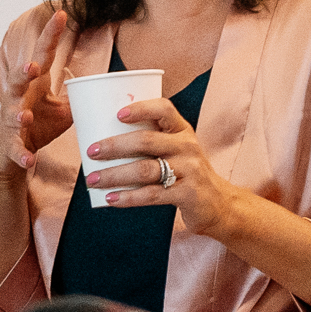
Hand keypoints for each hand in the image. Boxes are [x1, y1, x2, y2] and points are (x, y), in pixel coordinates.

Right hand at [0, 9, 76, 177]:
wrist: (6, 153)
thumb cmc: (36, 125)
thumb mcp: (62, 108)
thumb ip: (79, 95)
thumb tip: (109, 85)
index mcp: (33, 84)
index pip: (42, 55)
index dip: (50, 35)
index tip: (60, 14)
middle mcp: (18, 98)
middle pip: (18, 80)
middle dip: (23, 72)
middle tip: (33, 66)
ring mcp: (11, 121)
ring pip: (12, 114)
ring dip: (19, 114)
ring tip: (26, 115)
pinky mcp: (9, 144)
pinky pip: (15, 149)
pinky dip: (21, 153)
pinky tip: (29, 159)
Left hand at [84, 96, 241, 234]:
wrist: (219, 203)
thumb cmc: (187, 173)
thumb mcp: (177, 150)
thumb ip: (152, 142)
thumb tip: (104, 141)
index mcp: (182, 130)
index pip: (164, 109)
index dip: (140, 108)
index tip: (117, 114)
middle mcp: (187, 146)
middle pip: (145, 141)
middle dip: (114, 146)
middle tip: (91, 152)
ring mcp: (189, 170)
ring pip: (144, 169)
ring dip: (114, 174)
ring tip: (93, 180)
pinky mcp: (187, 194)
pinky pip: (151, 195)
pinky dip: (128, 197)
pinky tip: (111, 199)